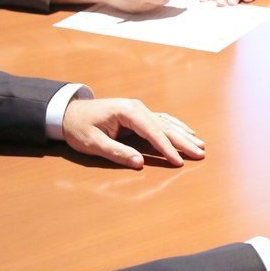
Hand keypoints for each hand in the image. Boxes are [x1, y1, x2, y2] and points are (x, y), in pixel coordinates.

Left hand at [62, 98, 204, 169]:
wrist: (69, 113)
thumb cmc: (79, 128)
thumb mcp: (93, 143)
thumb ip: (116, 152)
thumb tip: (139, 163)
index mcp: (127, 111)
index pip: (152, 131)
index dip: (166, 148)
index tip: (178, 161)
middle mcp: (137, 107)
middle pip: (165, 126)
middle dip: (183, 141)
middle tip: (201, 154)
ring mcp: (139, 110)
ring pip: (167, 123)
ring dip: (184, 134)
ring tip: (201, 145)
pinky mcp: (139, 115)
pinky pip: (162, 121)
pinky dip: (177, 128)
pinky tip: (188, 133)